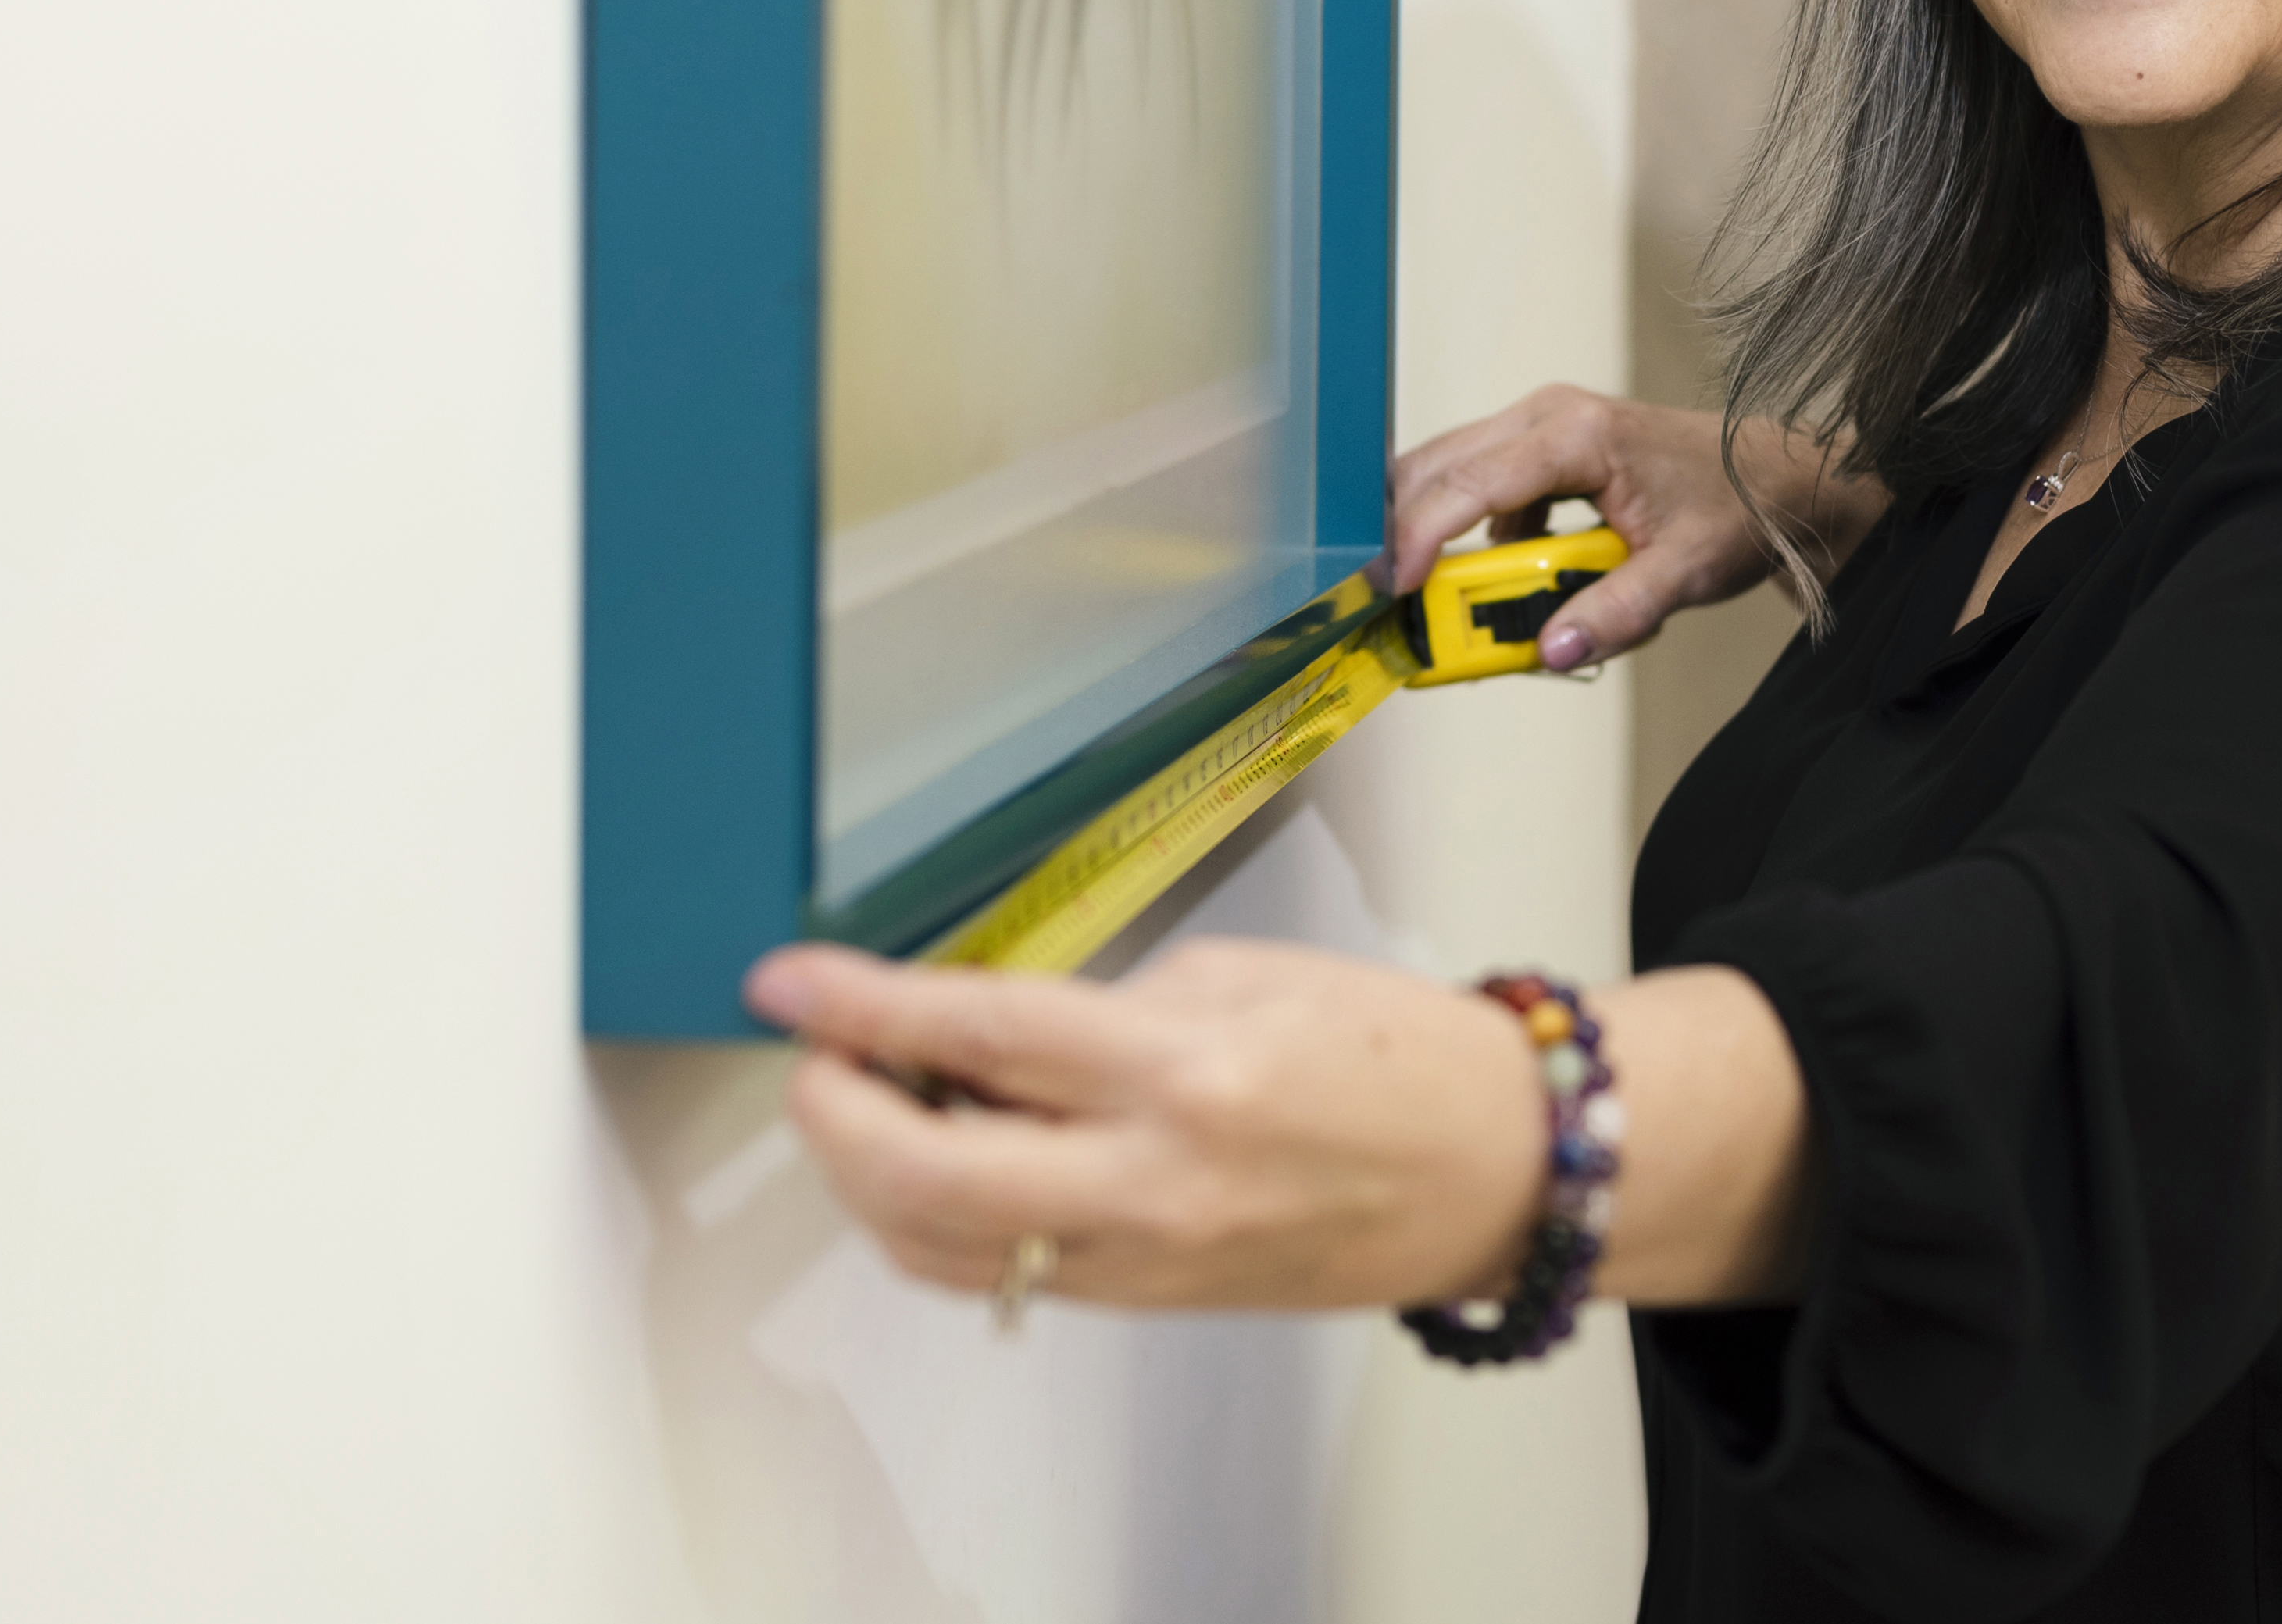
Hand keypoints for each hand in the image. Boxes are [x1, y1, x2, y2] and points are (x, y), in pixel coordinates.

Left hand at [748, 937, 1543, 1308]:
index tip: (788, 980)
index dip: (859, 1008)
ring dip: (871, 1176)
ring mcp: (1143, 1260)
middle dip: (832, 1113)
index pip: (976, 1037)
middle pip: (921, 1176)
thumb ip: (1096, 1011)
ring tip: (869, 1099)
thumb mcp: (1237, 979)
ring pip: (941, 1246)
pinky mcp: (1146, 1301)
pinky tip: (945, 1155)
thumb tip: (974, 1028)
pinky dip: (940, 1219)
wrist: (1493, 1168)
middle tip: (814, 1051)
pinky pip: (1002, 1273)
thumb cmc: (1393, 1055)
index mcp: (1184, 1074)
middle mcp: (1151, 1183)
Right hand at [1374, 385, 1885, 667]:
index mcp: (1576, 434)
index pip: (1470, 480)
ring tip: (1452, 604)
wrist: (1780, 480)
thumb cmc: (1737, 508)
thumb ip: (1615, 612)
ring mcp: (1544, 427)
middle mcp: (1548, 416)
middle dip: (1410, 534)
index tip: (1394, 586)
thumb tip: (1551, 650)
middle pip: (1440, 467)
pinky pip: (1485, 492)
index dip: (1420, 534)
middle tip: (1396, 601)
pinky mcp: (1546, 451)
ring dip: (1443, 538)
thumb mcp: (1683, 572)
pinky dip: (1477, 538)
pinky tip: (1508, 581)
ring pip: (1454, 475)